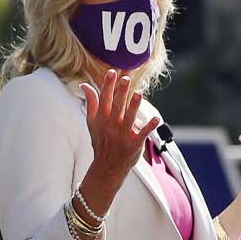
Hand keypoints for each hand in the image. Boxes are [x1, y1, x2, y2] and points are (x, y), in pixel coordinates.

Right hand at [78, 69, 161, 210]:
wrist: (107, 167)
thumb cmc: (101, 141)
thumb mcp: (92, 123)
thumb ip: (90, 103)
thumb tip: (84, 84)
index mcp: (101, 119)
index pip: (104, 99)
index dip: (108, 85)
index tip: (112, 72)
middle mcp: (111, 126)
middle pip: (116, 106)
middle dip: (120, 92)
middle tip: (125, 78)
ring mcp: (123, 135)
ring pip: (129, 118)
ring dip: (134, 107)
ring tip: (138, 94)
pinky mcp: (134, 144)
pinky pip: (142, 134)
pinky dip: (149, 127)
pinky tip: (155, 119)